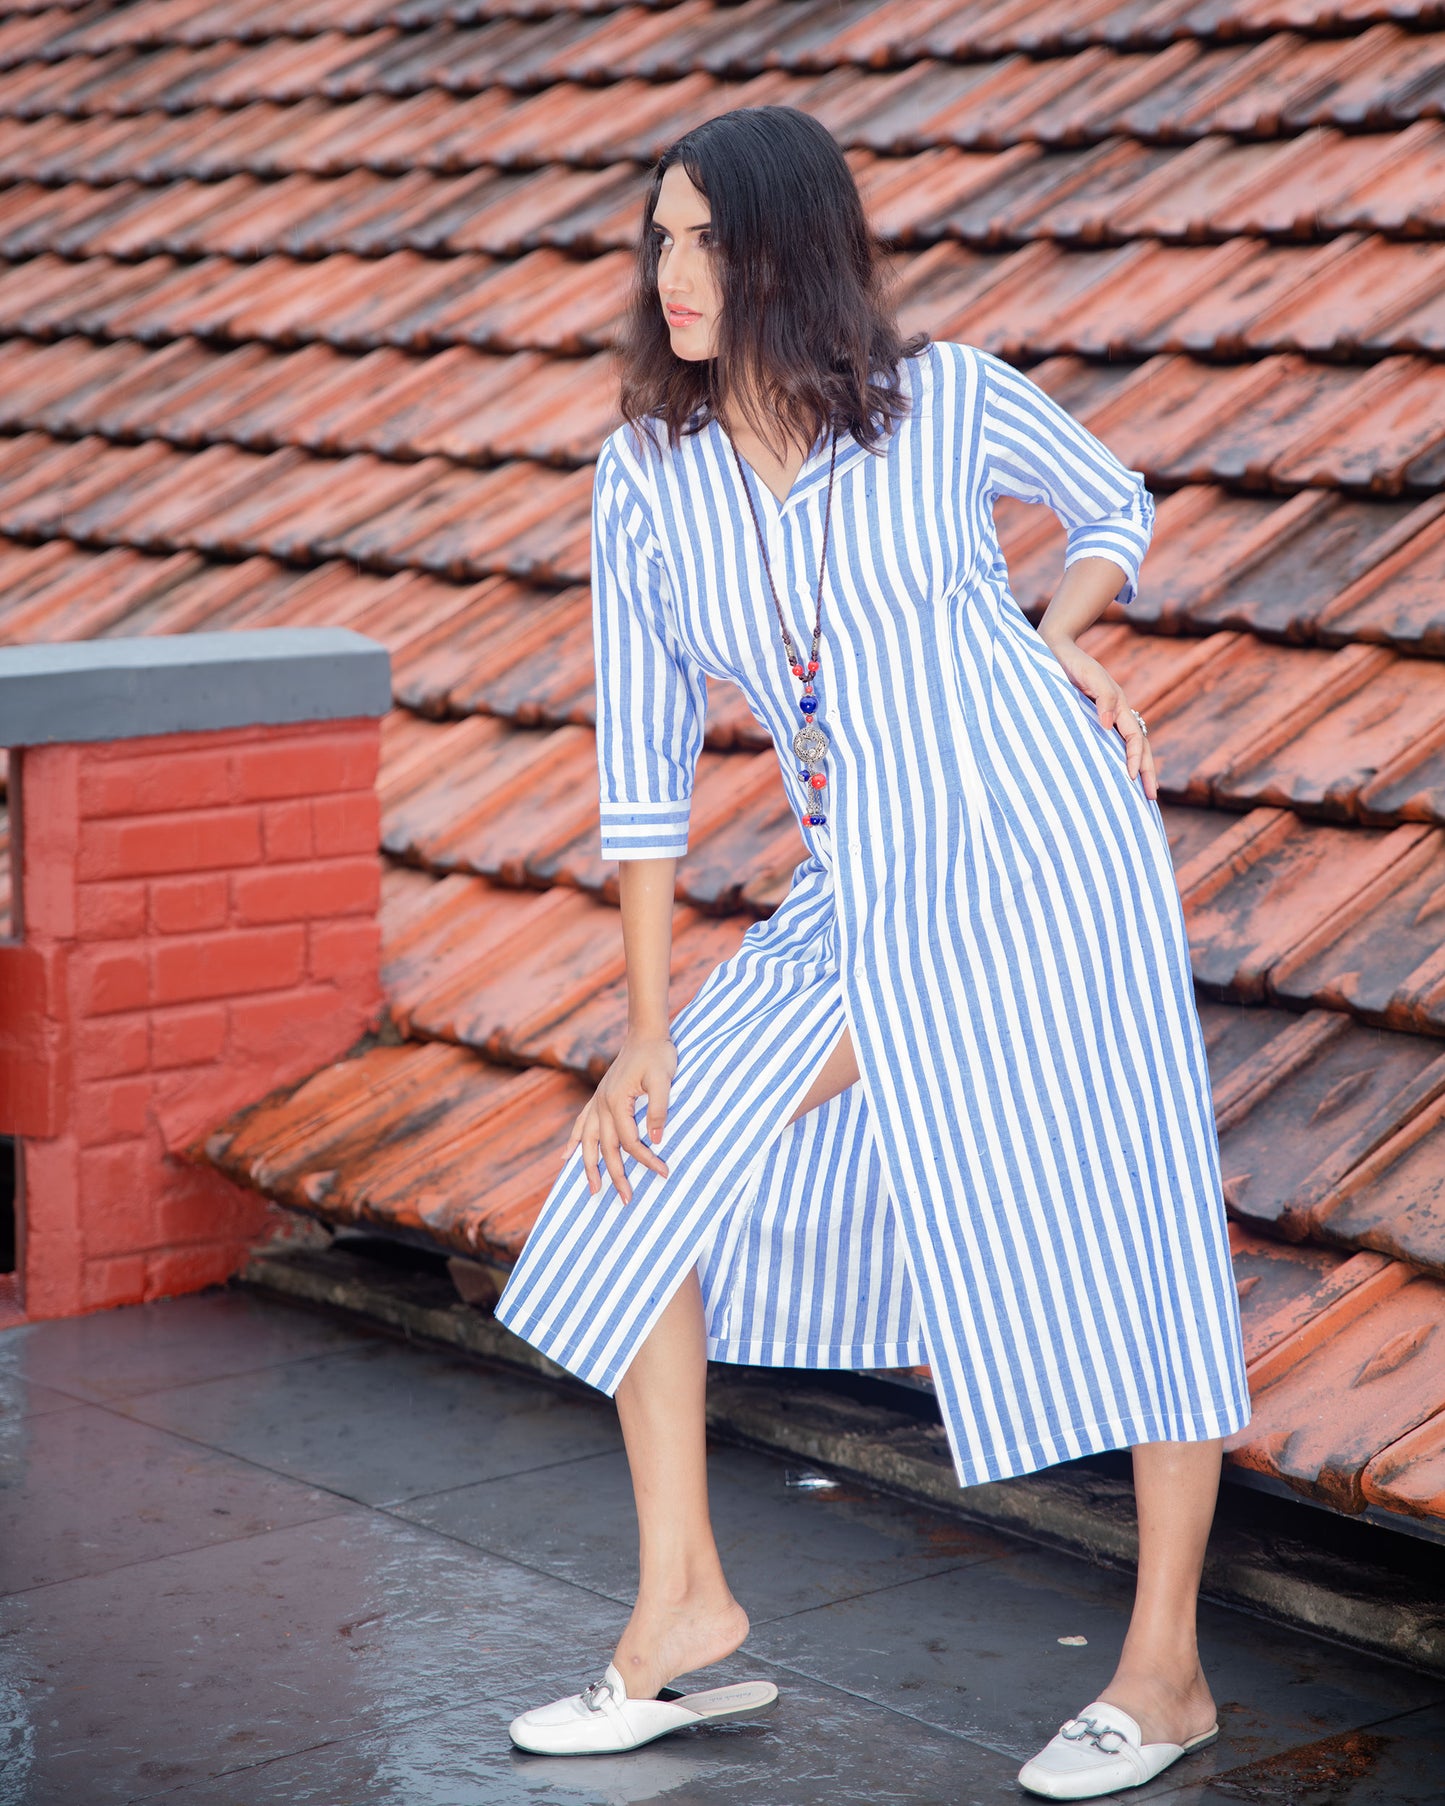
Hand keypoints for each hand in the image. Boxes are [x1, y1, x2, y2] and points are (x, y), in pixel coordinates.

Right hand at [566, 1032, 675, 1201]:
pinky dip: (574, 1142)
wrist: (646, 1034)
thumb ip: (658, 1109)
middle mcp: (602, 1104)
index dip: (646, 1159)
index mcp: (617, 1101)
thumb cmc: (658, 1054)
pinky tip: (565, 1158)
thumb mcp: (664, 1079)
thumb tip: (657, 1139)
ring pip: (588, 1141)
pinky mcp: (599, 1098)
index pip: (630, 1141)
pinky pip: (581, 1124)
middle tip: (626, 1200)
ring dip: (589, 1167)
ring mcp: (597, 1101)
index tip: (663, 1172)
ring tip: (593, 1190)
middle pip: (606, 1148)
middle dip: (616, 1176)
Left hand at [1041, 630, 1157, 801]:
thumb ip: (1103, 698)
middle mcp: (1115, 714)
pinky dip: (1115, 760)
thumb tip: (1109, 726)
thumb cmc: (1072, 662)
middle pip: (1138, 746)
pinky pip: (1108, 744)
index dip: (1135, 759)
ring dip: (1135, 768)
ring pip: (1126, 747)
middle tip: (1151, 798)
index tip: (1131, 779)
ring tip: (1138, 792)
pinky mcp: (1089, 719)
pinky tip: (1111, 774)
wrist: (1055, 649)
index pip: (1135, 738)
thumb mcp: (1089, 676)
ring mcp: (1104, 717)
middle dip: (1146, 771)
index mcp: (1119, 705)